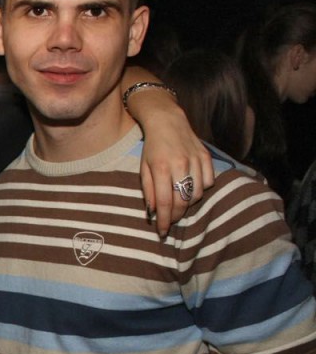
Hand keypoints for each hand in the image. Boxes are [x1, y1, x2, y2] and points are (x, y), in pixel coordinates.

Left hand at [134, 90, 215, 235]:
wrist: (168, 122)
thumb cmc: (152, 147)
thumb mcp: (143, 168)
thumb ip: (149, 191)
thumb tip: (153, 212)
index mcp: (161, 167)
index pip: (164, 202)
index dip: (164, 220)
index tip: (161, 231)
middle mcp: (180, 164)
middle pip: (182, 201)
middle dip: (175, 216)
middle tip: (170, 221)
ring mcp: (196, 160)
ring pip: (197, 194)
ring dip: (188, 204)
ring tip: (178, 204)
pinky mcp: (207, 157)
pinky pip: (208, 182)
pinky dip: (201, 190)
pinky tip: (191, 189)